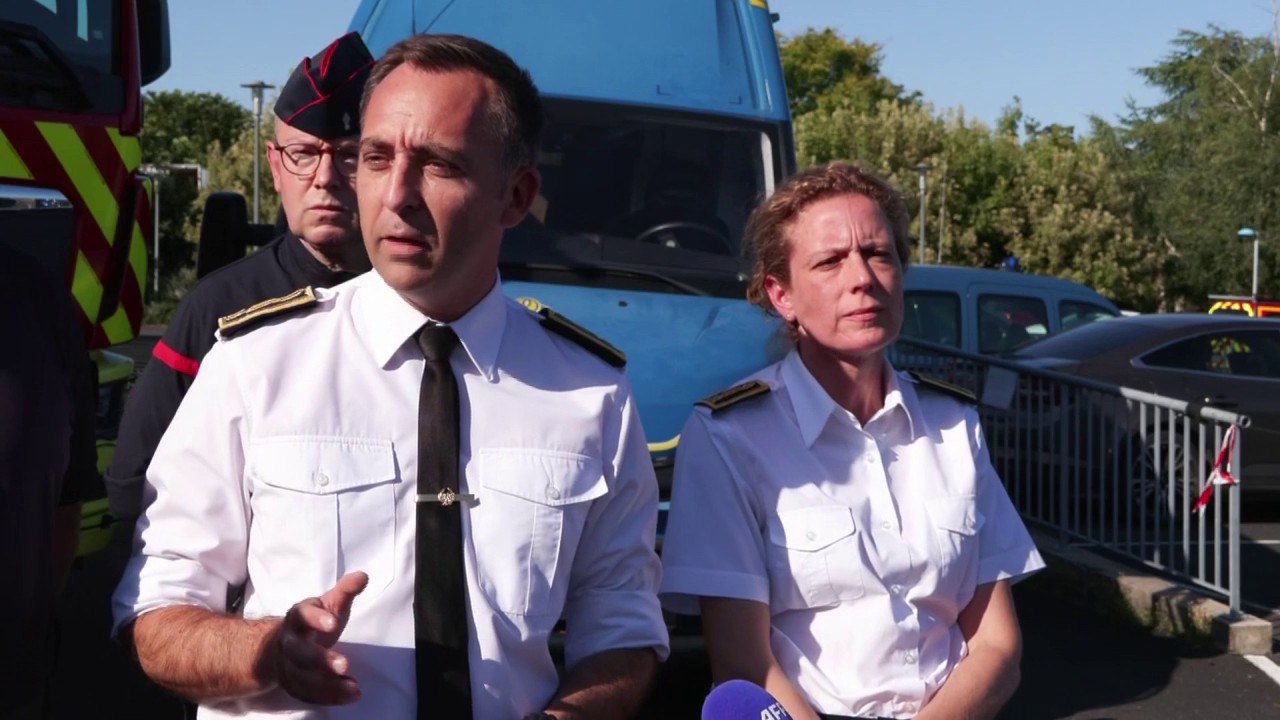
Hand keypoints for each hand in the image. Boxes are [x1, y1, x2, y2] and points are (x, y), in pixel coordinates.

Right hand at [269, 572, 368, 704]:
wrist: (282, 643)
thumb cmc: (314, 620)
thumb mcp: (329, 603)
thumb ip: (345, 591)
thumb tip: (362, 576)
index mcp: (297, 617)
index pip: (302, 615)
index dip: (316, 619)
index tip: (334, 623)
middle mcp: (288, 643)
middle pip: (299, 653)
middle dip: (320, 660)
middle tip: (344, 664)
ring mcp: (287, 666)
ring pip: (302, 679)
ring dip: (327, 685)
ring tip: (353, 686)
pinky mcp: (293, 685)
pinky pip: (308, 695)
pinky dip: (328, 697)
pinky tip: (350, 695)